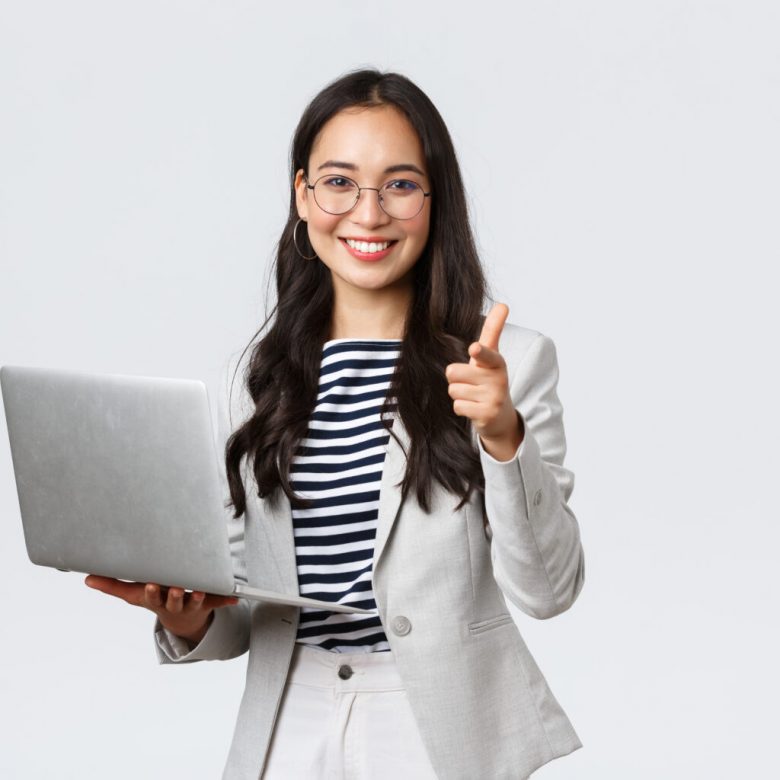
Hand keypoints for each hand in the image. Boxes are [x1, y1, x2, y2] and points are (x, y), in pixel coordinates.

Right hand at [85, 574, 238, 644]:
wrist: (182, 620)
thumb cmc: (156, 598)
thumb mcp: (134, 595)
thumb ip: (112, 585)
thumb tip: (86, 578)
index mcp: (158, 599)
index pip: (153, 597)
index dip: (153, 592)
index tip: (152, 585)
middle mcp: (175, 602)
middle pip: (175, 600)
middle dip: (175, 595)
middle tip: (177, 588)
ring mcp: (193, 603)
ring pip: (197, 601)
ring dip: (199, 596)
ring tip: (201, 590)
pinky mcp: (209, 601)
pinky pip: (219, 600)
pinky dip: (227, 599)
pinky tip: (236, 598)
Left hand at [445, 302, 523, 460]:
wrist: (500, 417)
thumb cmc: (489, 380)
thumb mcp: (491, 356)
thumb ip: (493, 331)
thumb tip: (503, 304)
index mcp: (497, 361)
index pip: (486, 354)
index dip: (479, 352)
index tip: (474, 349)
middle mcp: (498, 379)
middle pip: (453, 372)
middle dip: (456, 378)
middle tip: (472, 383)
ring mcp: (493, 398)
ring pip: (453, 390)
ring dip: (459, 394)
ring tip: (474, 396)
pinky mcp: (487, 415)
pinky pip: (457, 406)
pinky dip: (462, 408)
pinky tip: (474, 408)